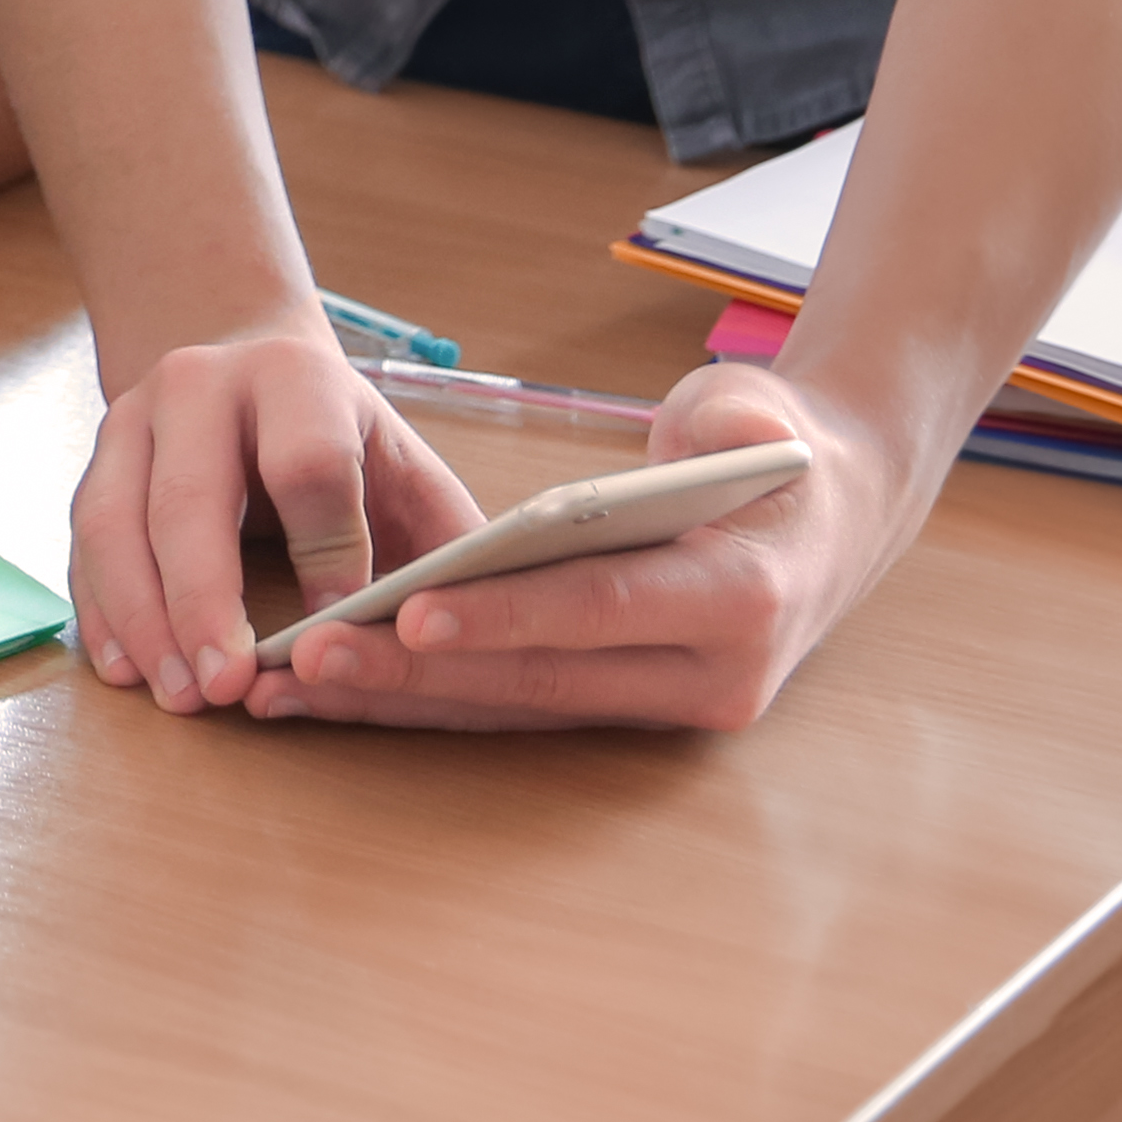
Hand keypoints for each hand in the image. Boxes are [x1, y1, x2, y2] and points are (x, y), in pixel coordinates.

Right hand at [66, 326, 491, 714]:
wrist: (244, 361)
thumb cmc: (338, 436)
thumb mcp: (404, 466)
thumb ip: (443, 539)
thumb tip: (474, 625)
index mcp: (296, 378)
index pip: (306, 466)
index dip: (325, 556)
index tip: (334, 634)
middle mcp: (200, 386)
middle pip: (189, 498)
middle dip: (204, 602)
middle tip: (224, 686)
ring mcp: (132, 420)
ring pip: (116, 522)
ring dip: (141, 618)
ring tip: (177, 695)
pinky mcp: (93, 462)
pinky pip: (81, 543)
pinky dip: (100, 612)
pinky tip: (126, 668)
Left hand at [253, 357, 909, 733]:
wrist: (834, 517)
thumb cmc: (776, 448)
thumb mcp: (758, 414)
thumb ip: (726, 425)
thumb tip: (685, 444)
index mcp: (743, 600)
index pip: (604, 606)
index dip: (504, 614)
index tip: (409, 614)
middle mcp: (709, 676)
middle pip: (538, 677)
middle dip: (416, 671)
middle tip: (309, 657)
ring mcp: (664, 705)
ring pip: (511, 707)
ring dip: (397, 700)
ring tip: (288, 686)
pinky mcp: (621, 708)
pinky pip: (511, 706)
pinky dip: (423, 698)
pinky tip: (330, 692)